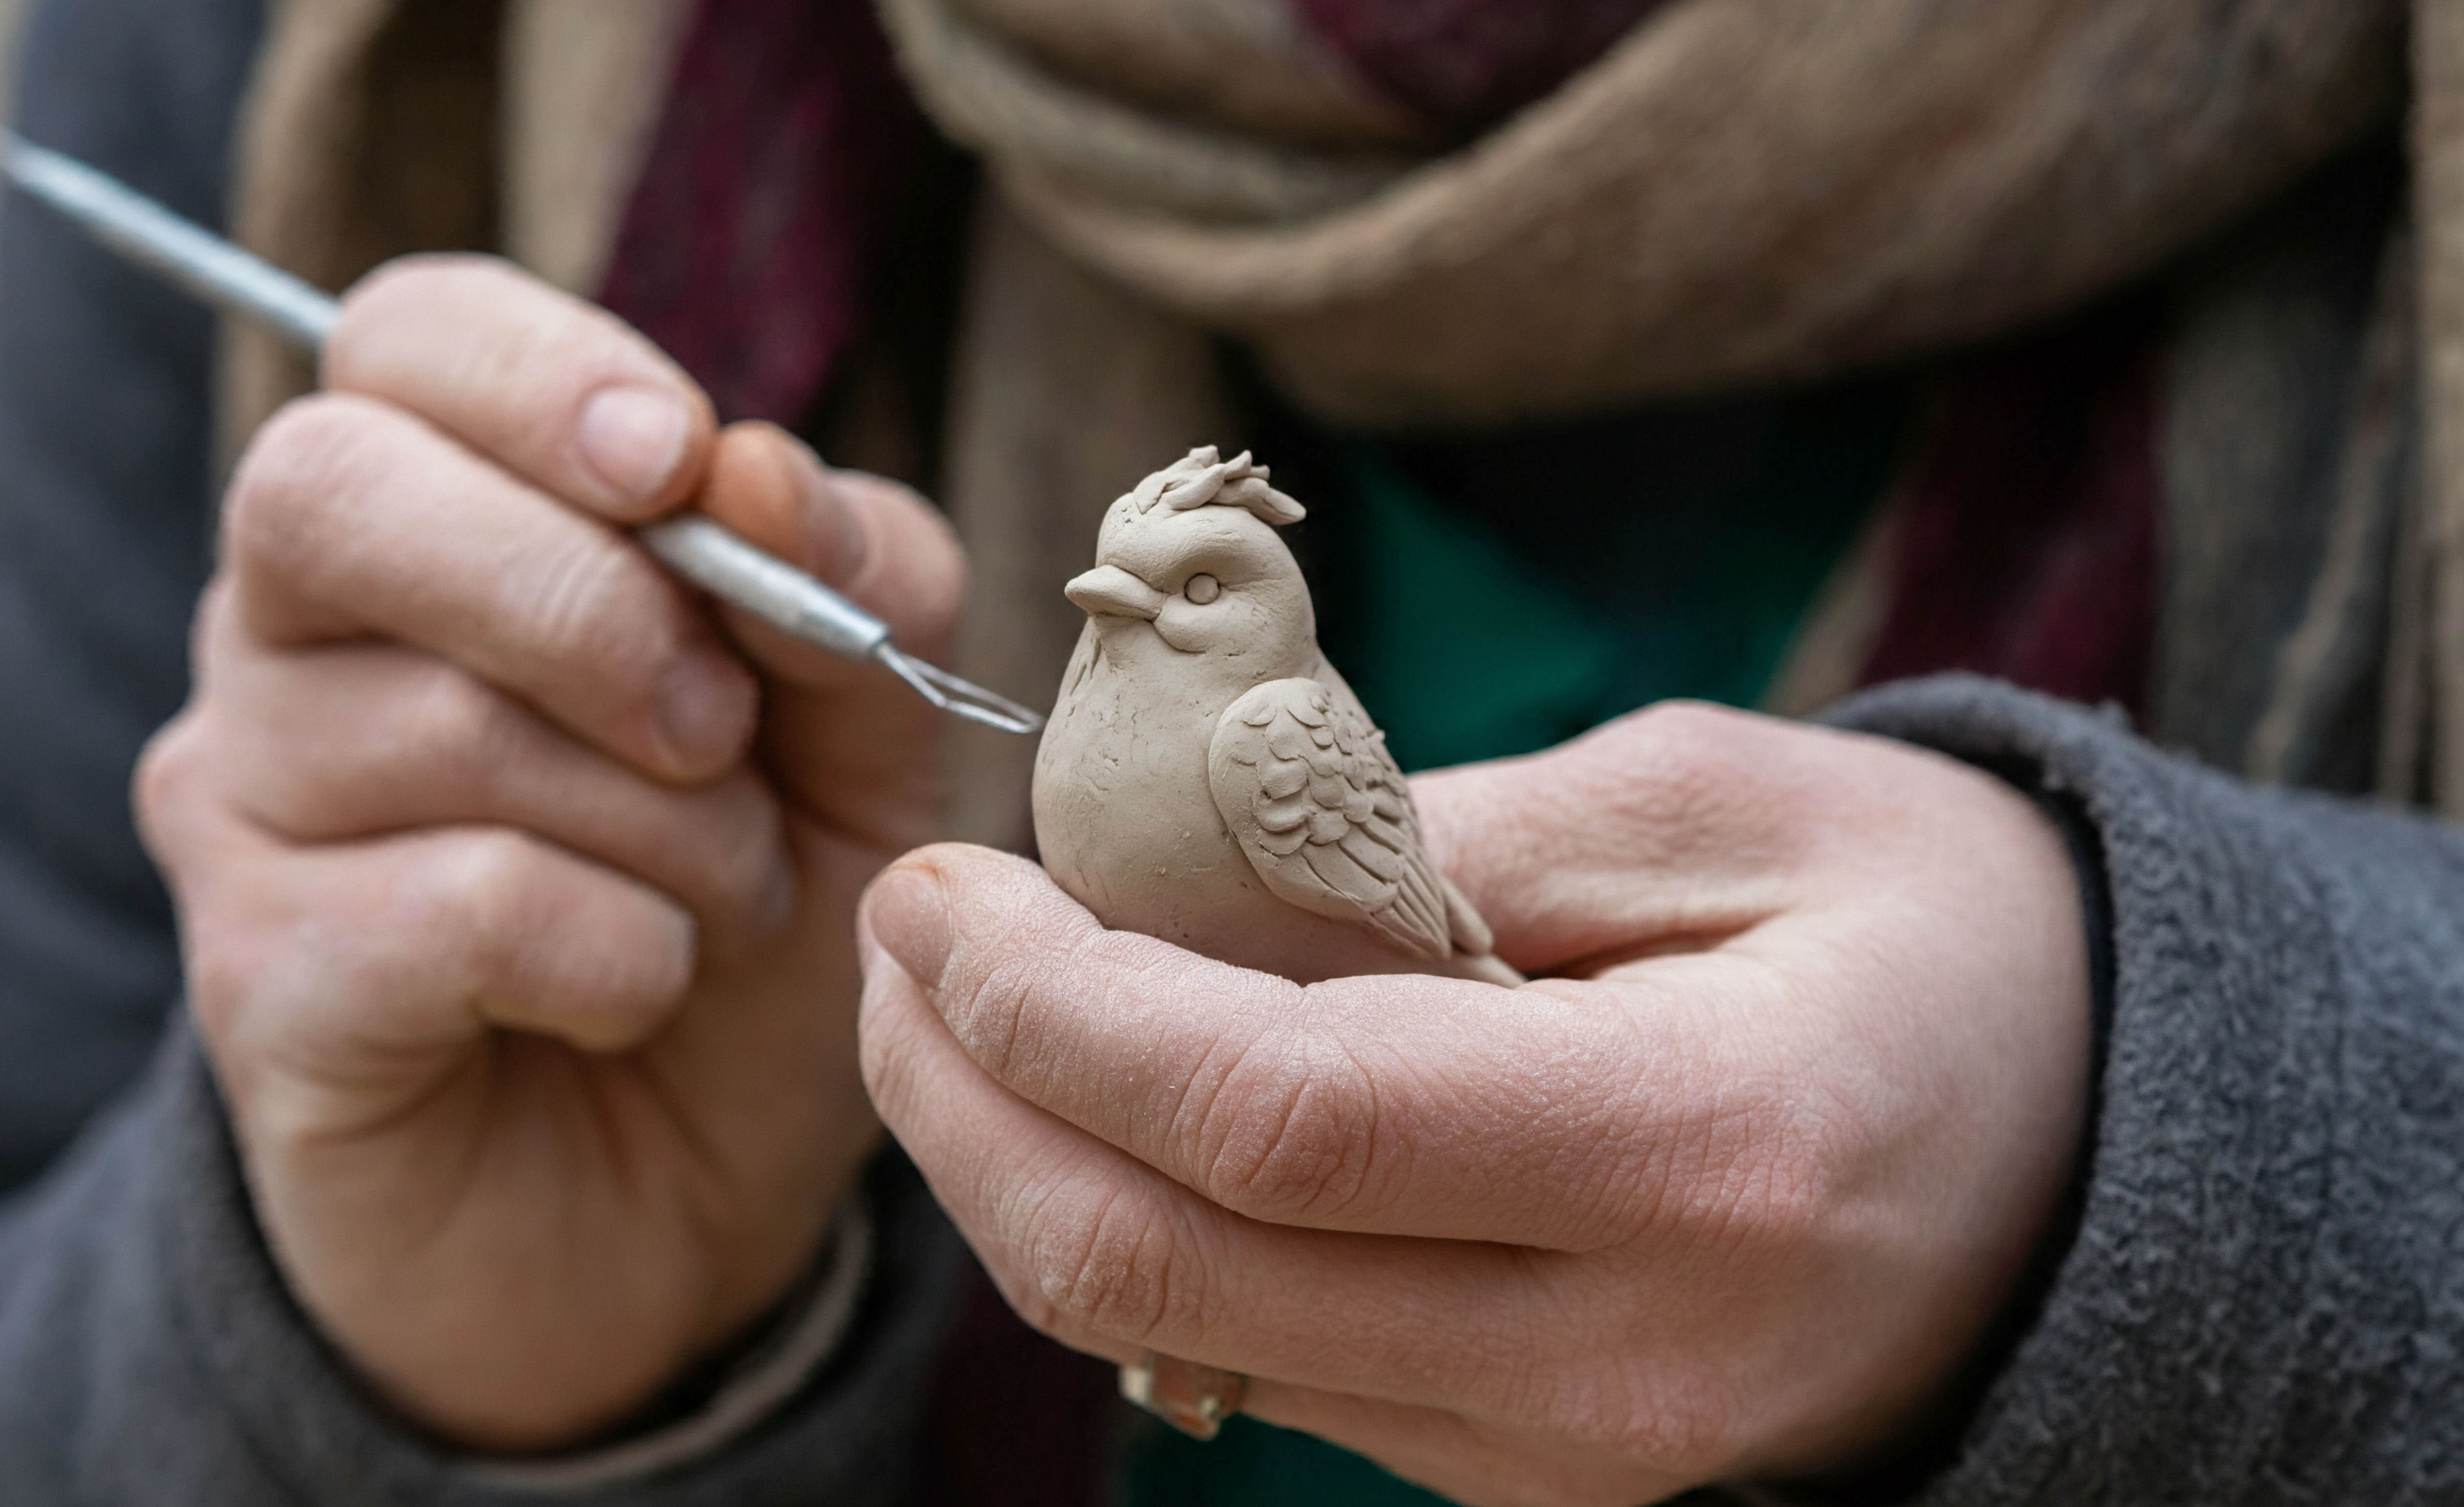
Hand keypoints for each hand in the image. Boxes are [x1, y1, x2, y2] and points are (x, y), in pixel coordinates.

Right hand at [134, 256, 961, 1449]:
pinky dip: (615, 954)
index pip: (406, 337)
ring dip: (663, 828)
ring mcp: (243, 805)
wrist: (671, 1207)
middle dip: (588, 603)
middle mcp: (285, 635)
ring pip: (443, 725)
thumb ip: (846, 584)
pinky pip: (456, 905)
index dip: (545, 374)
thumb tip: (757, 465)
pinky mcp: (256, 977)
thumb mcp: (860, 742)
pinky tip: (635, 995)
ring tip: (720, 905)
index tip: (679, 463)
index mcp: (422, 517)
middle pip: (340, 489)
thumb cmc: (745, 929)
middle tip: (722, 737)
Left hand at [857, 703, 2091, 1504]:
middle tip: (894, 940)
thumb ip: (1449, 838)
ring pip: (1177, 1339)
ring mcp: (1559, 1451)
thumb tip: (1180, 867)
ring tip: (958, 1002)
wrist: (2076, 1164)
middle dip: (964, 1106)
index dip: (1054, 1007)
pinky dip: (1130, 1229)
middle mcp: (1614, 1354)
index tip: (937, 889)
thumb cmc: (1927, 939)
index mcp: (1696, 1152)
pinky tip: (1099, 1099)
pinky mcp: (1519, 1473)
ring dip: (1013, 1168)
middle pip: (1167, 1270)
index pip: (1275, 1115)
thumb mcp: (1724, 801)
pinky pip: (1257, 1367)